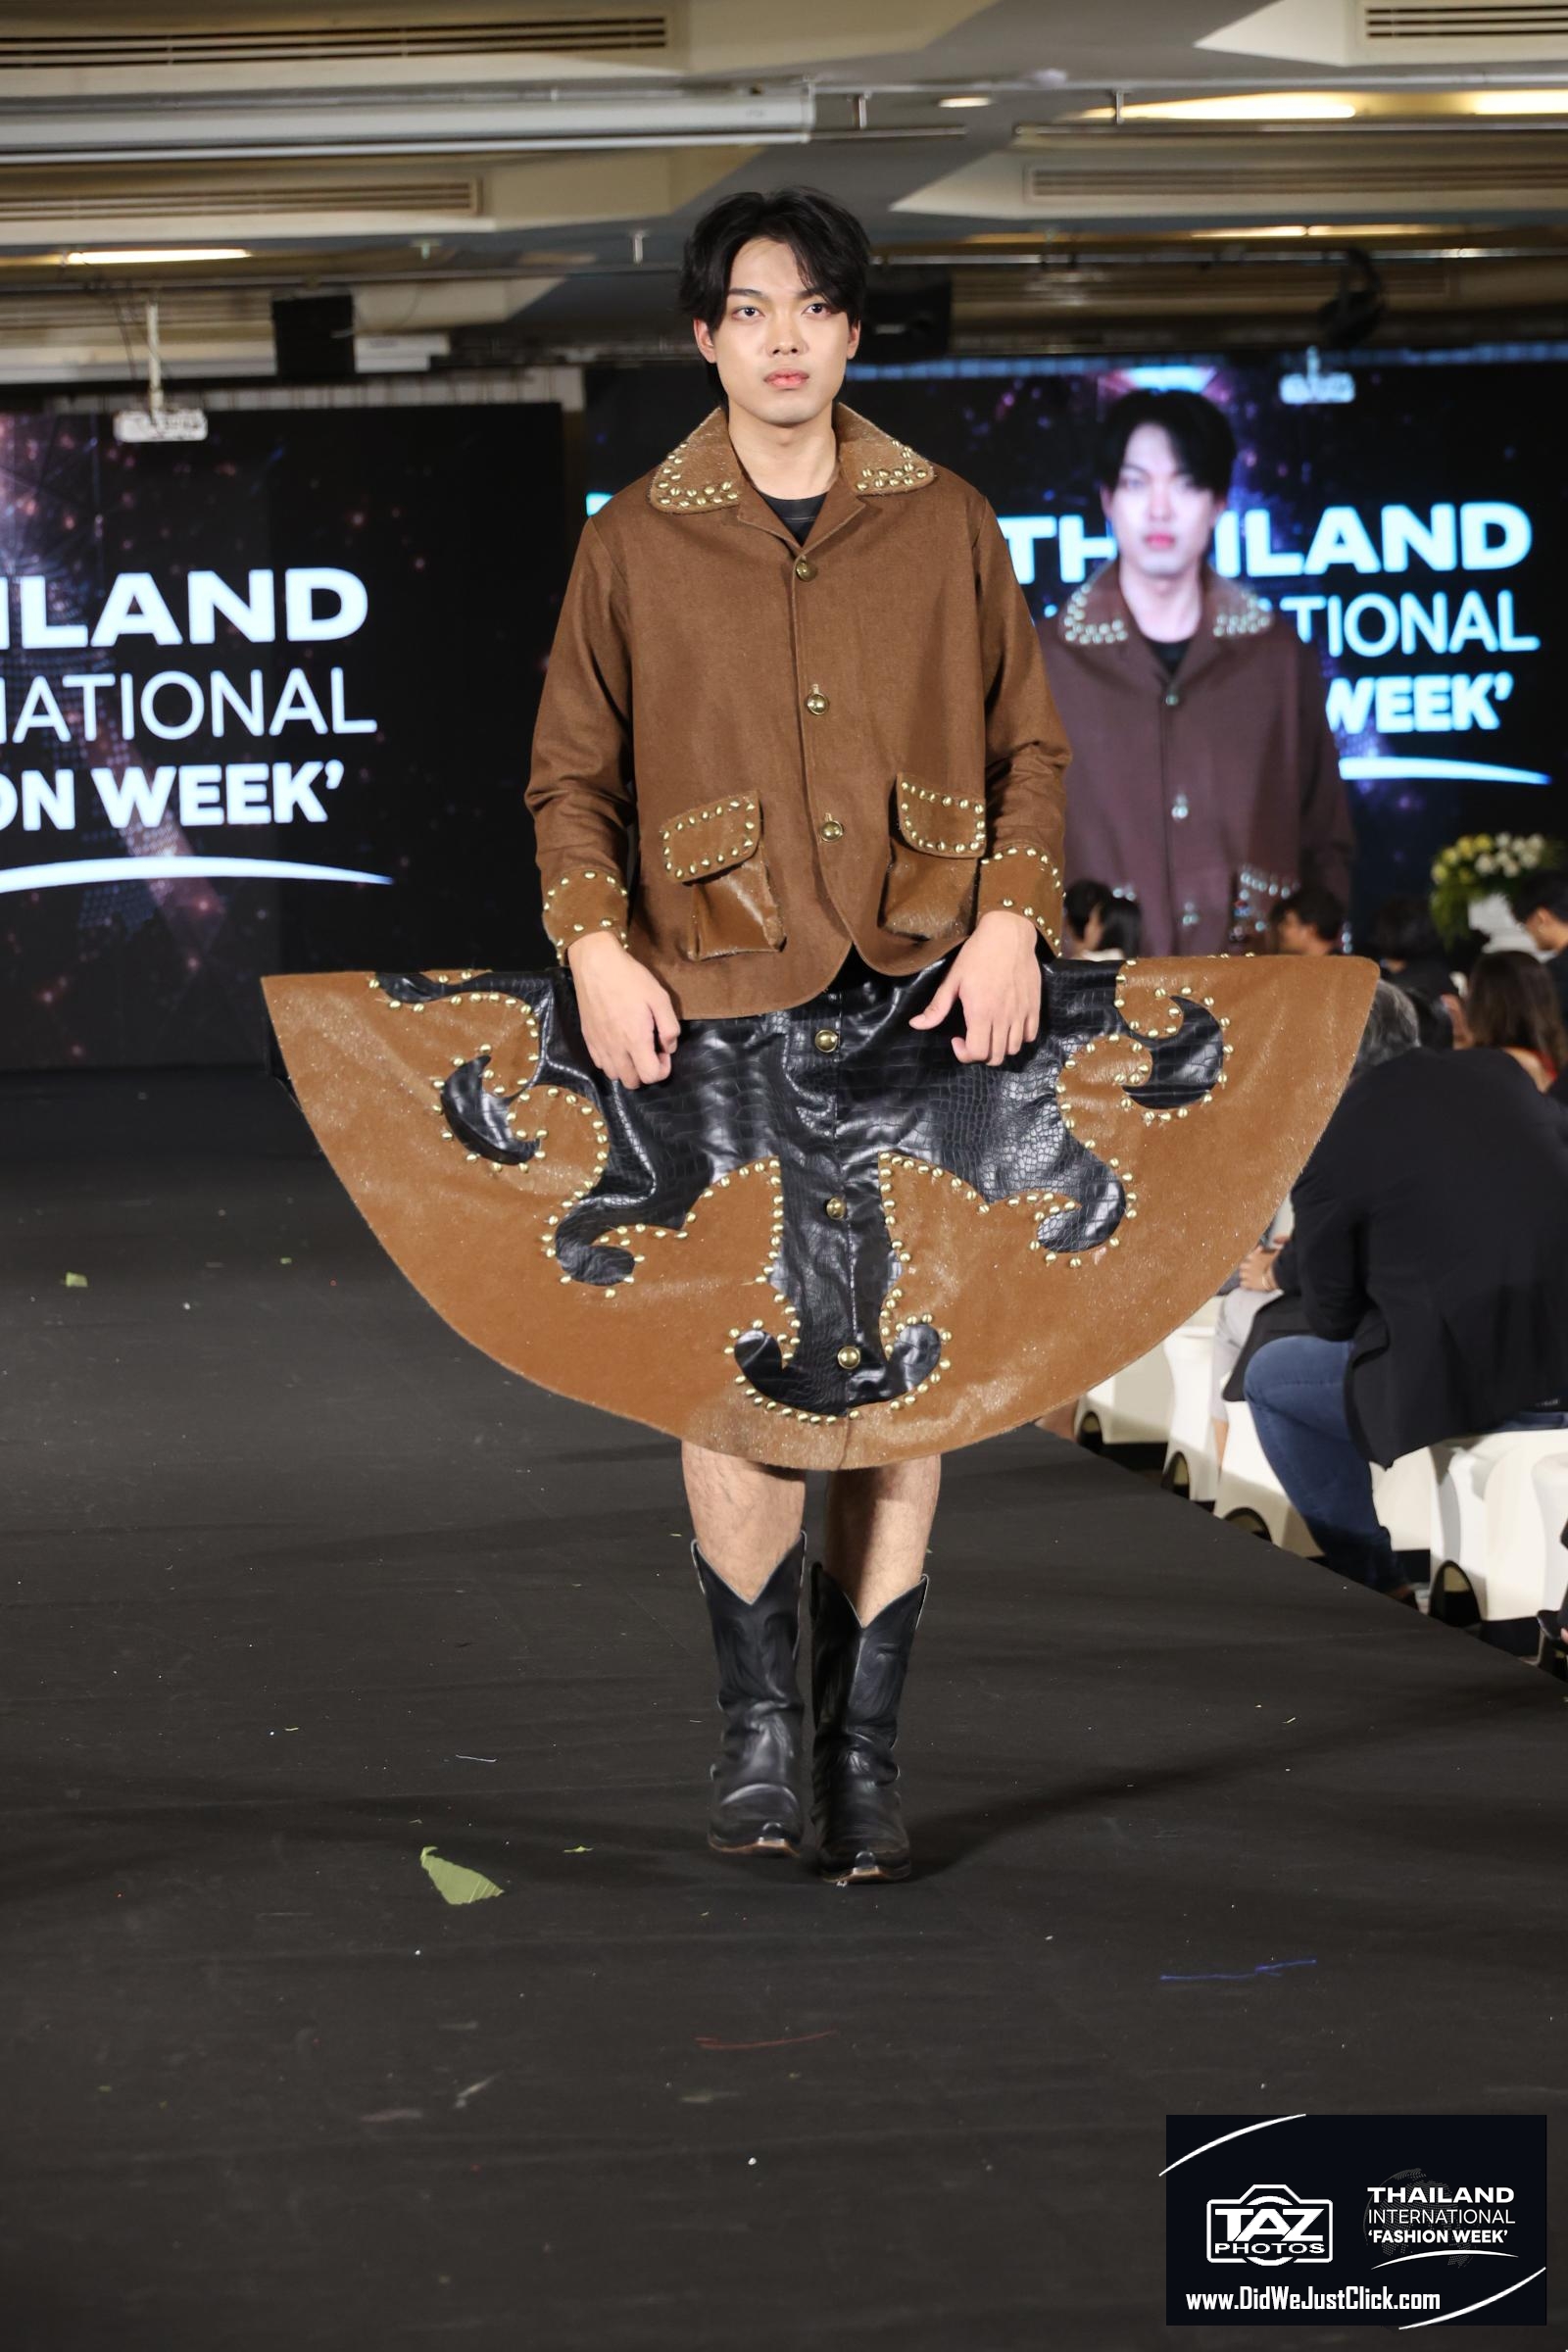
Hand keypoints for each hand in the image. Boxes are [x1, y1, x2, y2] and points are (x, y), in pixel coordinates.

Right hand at [566, 932, 679, 1087]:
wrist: (596, 964)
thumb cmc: (631, 978)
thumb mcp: (660, 998)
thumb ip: (669, 1027)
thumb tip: (669, 1047)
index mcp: (635, 1039)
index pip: (651, 1076)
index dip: (662, 1069)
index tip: (663, 1051)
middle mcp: (615, 1048)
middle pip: (632, 1082)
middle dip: (646, 1072)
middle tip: (650, 1050)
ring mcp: (599, 1045)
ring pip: (615, 1076)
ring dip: (628, 1069)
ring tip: (634, 1048)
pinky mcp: (588, 1038)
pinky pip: (600, 1064)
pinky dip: (612, 1062)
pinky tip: (618, 1043)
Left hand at [907, 909, 1041, 1065]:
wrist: (1008, 934)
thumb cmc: (977, 955)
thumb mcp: (953, 979)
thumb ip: (937, 1007)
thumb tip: (915, 1025)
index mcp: (981, 1012)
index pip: (977, 1053)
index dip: (965, 1054)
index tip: (957, 1039)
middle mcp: (1003, 1017)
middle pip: (996, 1057)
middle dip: (980, 1055)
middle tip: (973, 1038)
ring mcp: (1021, 1013)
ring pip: (1014, 1049)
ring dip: (1000, 1048)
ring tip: (990, 1032)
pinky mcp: (1034, 1006)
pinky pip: (1031, 1035)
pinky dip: (1019, 1038)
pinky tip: (1008, 1026)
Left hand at [1239, 1244, 1279, 1292]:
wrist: (1277, 1276)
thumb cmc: (1279, 1264)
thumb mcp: (1278, 1251)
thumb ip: (1277, 1244)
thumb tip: (1276, 1239)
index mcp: (1255, 1256)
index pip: (1249, 1256)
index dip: (1252, 1259)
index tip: (1254, 1261)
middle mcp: (1249, 1265)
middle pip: (1243, 1266)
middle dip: (1246, 1268)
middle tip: (1251, 1271)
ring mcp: (1248, 1274)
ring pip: (1241, 1275)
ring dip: (1245, 1276)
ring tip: (1250, 1279)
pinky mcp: (1249, 1283)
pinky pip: (1243, 1284)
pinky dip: (1245, 1285)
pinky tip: (1249, 1286)